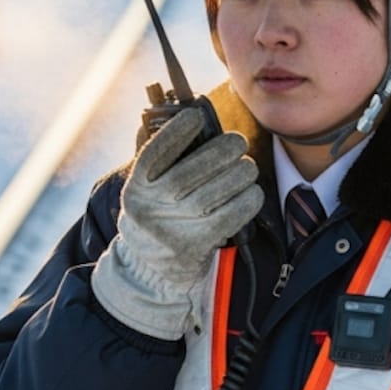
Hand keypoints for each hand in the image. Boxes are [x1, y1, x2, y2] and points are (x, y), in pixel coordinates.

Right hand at [91, 107, 262, 338]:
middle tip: (238, 143)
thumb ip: (161, 160)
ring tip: (248, 167)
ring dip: (240, 174)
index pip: (155, 153)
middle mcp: (150, 208)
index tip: (197, 117)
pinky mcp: (195, 246)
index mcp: (137, 188)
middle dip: (222, 151)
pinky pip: (229, 217)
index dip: (177, 132)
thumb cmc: (157, 217)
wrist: (150, 272)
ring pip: (214, 193)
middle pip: (191, 171)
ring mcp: (172, 229)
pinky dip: (247, 201)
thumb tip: (189, 117)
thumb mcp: (147, 192)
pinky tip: (253, 192)